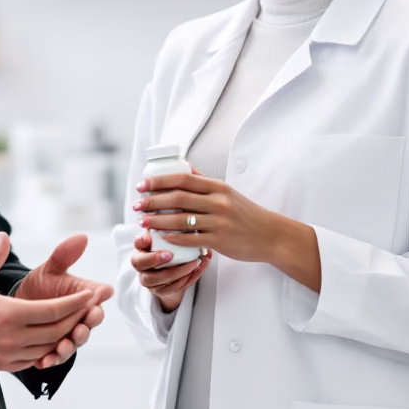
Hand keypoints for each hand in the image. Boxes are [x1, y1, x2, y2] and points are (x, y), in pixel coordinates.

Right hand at [0, 233, 98, 374]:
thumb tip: (3, 237)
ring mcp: (7, 354)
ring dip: (64, 337)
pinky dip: (45, 351)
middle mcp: (12, 337)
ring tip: (75, 324)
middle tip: (90, 308)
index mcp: (9, 313)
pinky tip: (49, 341)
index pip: (54, 310)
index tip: (91, 295)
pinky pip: (32, 360)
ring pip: (47, 348)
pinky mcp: (0, 365)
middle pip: (56, 331)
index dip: (76, 303)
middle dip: (77, 319)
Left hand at [15, 234, 114, 368]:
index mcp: (83, 298)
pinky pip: (53, 358)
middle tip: (80, 329)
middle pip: (88, 327)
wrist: (16, 303)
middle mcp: (78, 318)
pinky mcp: (51, 349)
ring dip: (69, 348)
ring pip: (72, 345)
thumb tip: (82, 236)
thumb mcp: (51, 268)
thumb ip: (65, 255)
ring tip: (62, 347)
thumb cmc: (40, 284)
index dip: (96, 307)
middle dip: (85, 330)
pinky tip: (42, 363)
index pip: (97, 304)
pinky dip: (49, 361)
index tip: (93, 306)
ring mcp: (66, 335)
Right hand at [130, 229, 209, 313]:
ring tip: (194, 262)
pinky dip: (188, 279)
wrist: (171, 275)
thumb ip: (169, 227)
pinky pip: (173, 288)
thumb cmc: (170, 249)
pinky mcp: (161, 292)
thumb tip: (179, 212)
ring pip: (159, 279)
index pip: (137, 243)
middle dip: (155, 259)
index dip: (141, 241)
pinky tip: (198, 269)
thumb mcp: (167, 237)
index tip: (149, 238)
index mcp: (141, 248)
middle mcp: (142, 265)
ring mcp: (150, 281)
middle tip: (170, 254)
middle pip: (141, 264)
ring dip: (178, 271)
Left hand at [135, 169, 282, 263]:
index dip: (159, 181)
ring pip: (181, 219)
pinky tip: (161, 237)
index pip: (183, 179)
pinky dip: (174, 238)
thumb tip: (184, 167)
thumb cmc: (246, 213)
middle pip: (178, 198)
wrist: (270, 235)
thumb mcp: (227, 192)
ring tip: (143, 222)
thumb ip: (205, 181)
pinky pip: (191, 239)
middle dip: (153, 201)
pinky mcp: (220, 241)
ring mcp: (219, 222)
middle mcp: (218, 202)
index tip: (142, 185)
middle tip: (137, 205)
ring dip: (158, 220)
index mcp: (217, 187)